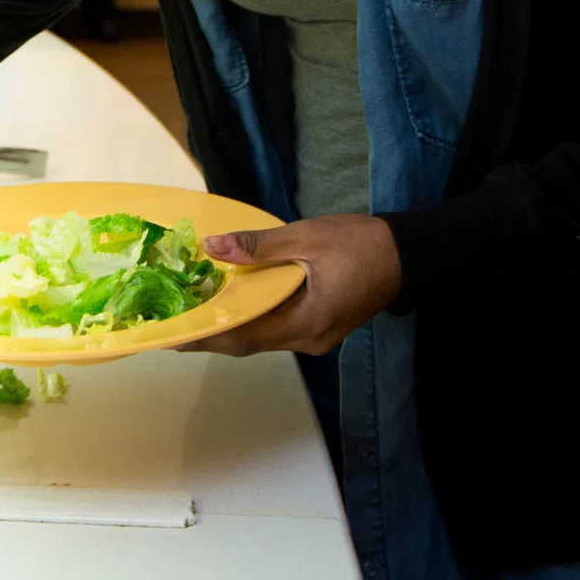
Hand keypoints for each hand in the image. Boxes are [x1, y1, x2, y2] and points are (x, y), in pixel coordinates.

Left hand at [176, 214, 401, 355]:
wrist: (407, 254)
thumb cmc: (359, 243)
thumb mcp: (306, 237)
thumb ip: (259, 246)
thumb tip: (213, 248)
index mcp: (306, 321)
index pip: (245, 337)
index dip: (206, 337)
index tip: (173, 336)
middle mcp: (308, 339)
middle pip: (250, 343)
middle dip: (211, 335)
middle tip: (173, 324)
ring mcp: (315, 337)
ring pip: (263, 337)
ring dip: (230, 327)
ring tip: (194, 313)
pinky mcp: (319, 327)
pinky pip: (277, 329)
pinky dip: (252, 319)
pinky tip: (232, 304)